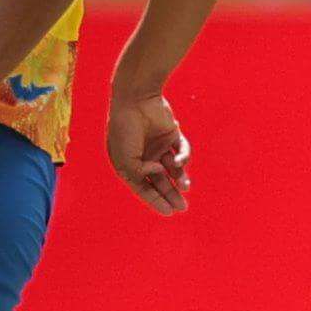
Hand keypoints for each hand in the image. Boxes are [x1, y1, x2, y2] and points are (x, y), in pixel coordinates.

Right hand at [105, 86, 190, 215]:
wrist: (135, 98)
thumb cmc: (124, 129)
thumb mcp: (126, 159)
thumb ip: (140, 175)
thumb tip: (159, 176)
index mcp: (128, 164)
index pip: (144, 187)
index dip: (156, 201)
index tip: (169, 212)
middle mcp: (144, 157)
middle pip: (161, 181)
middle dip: (171, 194)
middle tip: (182, 207)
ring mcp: (158, 146)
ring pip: (173, 168)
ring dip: (179, 178)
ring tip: (185, 187)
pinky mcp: (171, 134)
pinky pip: (181, 151)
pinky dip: (183, 158)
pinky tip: (180, 162)